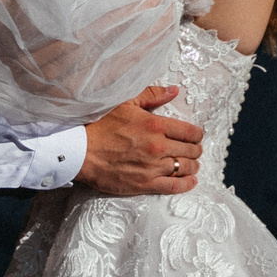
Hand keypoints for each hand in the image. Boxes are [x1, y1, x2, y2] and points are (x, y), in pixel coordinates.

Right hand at [76, 86, 203, 195]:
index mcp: (155, 125)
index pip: (190, 132)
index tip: (195, 136)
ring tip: (191, 164)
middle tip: (193, 150)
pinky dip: (186, 184)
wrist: (79, 152)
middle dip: (195, 150)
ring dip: (192, 166)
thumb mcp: (125, 103)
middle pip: (191, 151)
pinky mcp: (145, 183)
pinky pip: (174, 186)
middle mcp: (158, 146)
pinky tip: (191, 181)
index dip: (197, 135)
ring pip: (185, 168)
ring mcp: (152, 167)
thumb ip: (152, 95)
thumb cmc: (99, 125)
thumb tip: (174, 91)